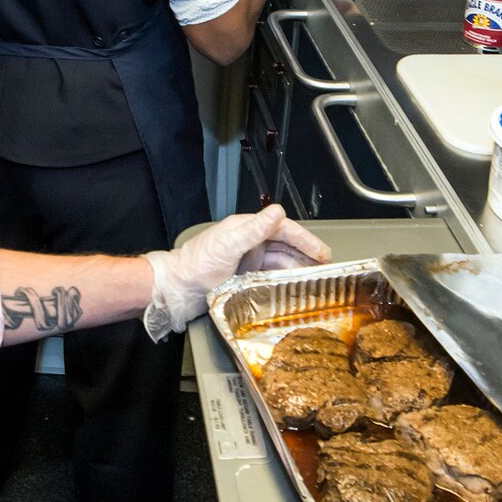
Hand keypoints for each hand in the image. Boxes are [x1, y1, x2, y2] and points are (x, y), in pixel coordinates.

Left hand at [142, 205, 329, 339]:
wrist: (175, 289)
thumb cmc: (195, 266)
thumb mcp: (227, 246)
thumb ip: (254, 230)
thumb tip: (277, 212)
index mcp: (245, 229)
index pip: (284, 229)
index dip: (306, 240)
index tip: (323, 253)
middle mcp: (249, 242)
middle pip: (286, 246)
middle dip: (307, 256)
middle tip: (327, 269)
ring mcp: (247, 260)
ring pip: (280, 262)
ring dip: (297, 270)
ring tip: (314, 282)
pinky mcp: (243, 277)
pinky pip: (270, 276)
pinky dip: (284, 281)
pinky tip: (293, 289)